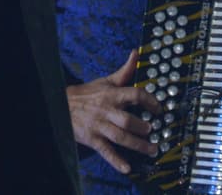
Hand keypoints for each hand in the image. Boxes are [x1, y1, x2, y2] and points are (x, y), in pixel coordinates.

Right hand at [67, 49, 164, 174]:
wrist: (61, 105)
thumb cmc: (87, 94)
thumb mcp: (105, 81)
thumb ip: (124, 71)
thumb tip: (136, 54)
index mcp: (112, 94)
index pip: (135, 95)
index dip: (150, 101)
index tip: (159, 109)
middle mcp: (106, 110)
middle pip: (128, 120)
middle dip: (142, 127)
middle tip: (153, 131)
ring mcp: (99, 126)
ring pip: (120, 137)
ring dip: (137, 145)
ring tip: (151, 149)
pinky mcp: (92, 139)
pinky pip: (106, 151)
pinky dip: (117, 161)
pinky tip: (127, 168)